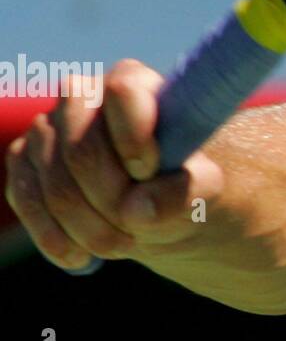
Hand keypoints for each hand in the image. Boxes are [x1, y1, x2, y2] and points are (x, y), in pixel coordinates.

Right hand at [4, 59, 223, 271]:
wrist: (159, 203)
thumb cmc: (186, 183)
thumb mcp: (205, 189)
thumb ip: (184, 193)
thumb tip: (137, 209)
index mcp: (136, 84)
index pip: (122, 92)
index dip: (133, 136)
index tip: (151, 170)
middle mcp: (84, 96)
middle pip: (80, 150)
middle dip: (110, 199)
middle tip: (138, 230)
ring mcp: (48, 129)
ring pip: (53, 185)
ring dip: (88, 228)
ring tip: (124, 245)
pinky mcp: (25, 164)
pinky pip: (27, 201)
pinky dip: (55, 237)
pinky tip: (82, 256)